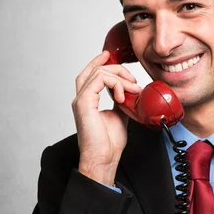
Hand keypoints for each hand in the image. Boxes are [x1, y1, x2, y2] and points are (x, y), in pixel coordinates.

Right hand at [71, 50, 141, 185]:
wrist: (104, 158)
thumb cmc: (109, 143)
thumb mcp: (120, 114)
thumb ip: (122, 100)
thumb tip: (130, 91)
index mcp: (88, 100)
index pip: (90, 74)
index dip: (99, 62)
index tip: (110, 55)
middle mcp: (82, 98)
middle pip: (94, 70)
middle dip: (115, 67)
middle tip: (132, 79)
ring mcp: (81, 100)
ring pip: (98, 73)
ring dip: (120, 77)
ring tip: (132, 89)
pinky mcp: (84, 103)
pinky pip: (99, 81)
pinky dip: (115, 84)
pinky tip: (123, 96)